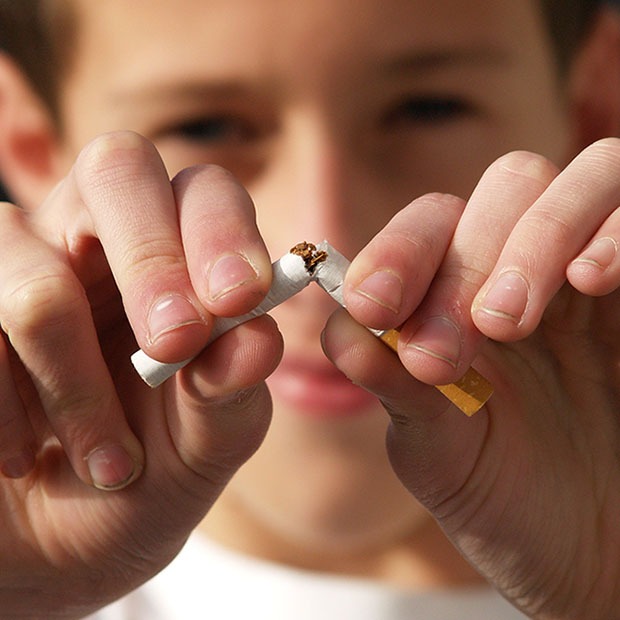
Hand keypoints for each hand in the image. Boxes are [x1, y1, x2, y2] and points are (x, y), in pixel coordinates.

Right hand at [0, 131, 279, 617]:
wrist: (50, 545)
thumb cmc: (143, 479)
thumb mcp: (203, 446)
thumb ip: (232, 392)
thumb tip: (258, 340)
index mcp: (176, 257)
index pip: (205, 192)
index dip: (222, 232)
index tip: (237, 299)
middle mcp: (92, 236)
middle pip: (116, 168)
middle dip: (153, 262)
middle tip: (172, 345)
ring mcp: (10, 261)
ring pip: (39, 279)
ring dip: (79, 388)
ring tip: (108, 464)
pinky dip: (9, 416)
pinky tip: (24, 458)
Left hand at [322, 138, 619, 618]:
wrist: (596, 552)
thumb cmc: (508, 500)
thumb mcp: (437, 450)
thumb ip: (392, 386)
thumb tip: (343, 332)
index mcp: (463, 297)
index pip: (432, 226)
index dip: (397, 252)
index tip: (373, 307)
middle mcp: (532, 270)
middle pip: (508, 186)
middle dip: (469, 257)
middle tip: (455, 343)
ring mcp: (601, 277)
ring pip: (588, 176)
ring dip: (540, 235)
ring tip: (509, 320)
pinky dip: (618, 232)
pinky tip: (595, 279)